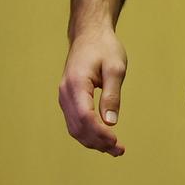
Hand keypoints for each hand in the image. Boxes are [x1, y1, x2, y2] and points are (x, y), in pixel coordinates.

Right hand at [59, 29, 127, 155]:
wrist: (89, 34)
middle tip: (119, 150)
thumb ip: (112, 94)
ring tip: (114, 149)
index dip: (99, 133)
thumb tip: (111, 122)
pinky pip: (75, 122)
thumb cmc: (104, 48)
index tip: (116, 141)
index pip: (84, 117)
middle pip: (78, 127)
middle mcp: (65, 93)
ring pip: (75, 128)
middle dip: (97, 142)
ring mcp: (64, 97)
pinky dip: (88, 133)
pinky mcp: (69, 99)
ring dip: (93, 141)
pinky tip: (104, 138)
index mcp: (76, 84)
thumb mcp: (115, 67)